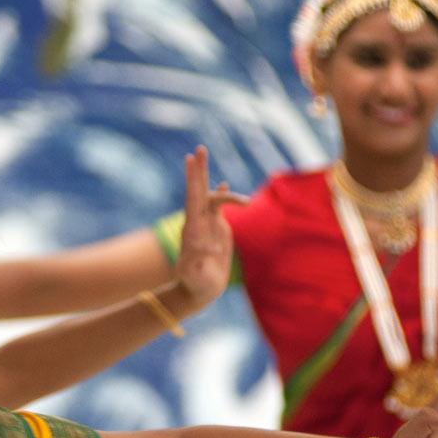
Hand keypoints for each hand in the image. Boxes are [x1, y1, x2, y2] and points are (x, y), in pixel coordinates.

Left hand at [172, 146, 245, 305]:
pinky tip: (226, 185)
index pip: (192, 199)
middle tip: (199, 148)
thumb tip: (202, 250)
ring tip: (247, 202)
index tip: (190, 161)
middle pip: (197, 190)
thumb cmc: (197, 285)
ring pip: (210, 197)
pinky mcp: (215, 228)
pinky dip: (224, 196)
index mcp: (192, 230)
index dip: (192, 181)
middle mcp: (197, 222)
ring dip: (226, 192)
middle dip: (199, 170)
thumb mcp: (195, 277)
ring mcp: (206, 224)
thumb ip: (196, 264)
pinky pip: (218, 206)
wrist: (200, 289)